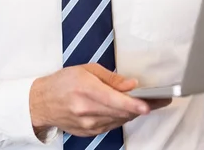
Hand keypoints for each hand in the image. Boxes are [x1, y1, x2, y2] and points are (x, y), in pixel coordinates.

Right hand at [30, 63, 170, 136]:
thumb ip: (111, 78)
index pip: (115, 100)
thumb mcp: (86, 70)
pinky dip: (121, 117)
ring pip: (118, 120)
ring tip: (149, 103)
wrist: (41, 102)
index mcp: (86, 90)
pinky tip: (128, 110)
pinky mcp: (88, 133)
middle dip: (143, 107)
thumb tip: (131, 85)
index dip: (133, 104)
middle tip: (161, 100)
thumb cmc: (63, 82)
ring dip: (134, 112)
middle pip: (121, 112)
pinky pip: (111, 126)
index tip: (148, 105)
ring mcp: (88, 125)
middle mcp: (87, 111)